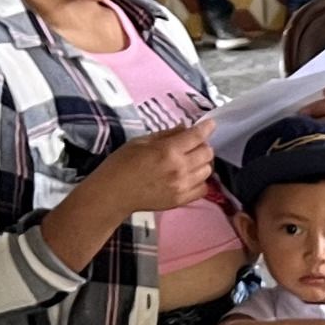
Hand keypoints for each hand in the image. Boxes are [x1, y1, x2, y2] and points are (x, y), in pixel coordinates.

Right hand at [95, 121, 217, 214]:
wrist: (113, 193)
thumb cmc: (121, 164)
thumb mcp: (141, 141)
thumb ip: (167, 134)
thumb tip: (185, 128)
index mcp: (168, 150)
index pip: (197, 136)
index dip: (207, 127)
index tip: (210, 124)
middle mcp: (179, 168)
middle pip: (207, 153)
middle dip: (203, 145)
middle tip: (193, 144)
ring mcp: (182, 186)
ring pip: (207, 171)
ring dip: (202, 163)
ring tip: (190, 161)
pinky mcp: (180, 200)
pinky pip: (203, 189)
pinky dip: (200, 181)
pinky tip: (190, 177)